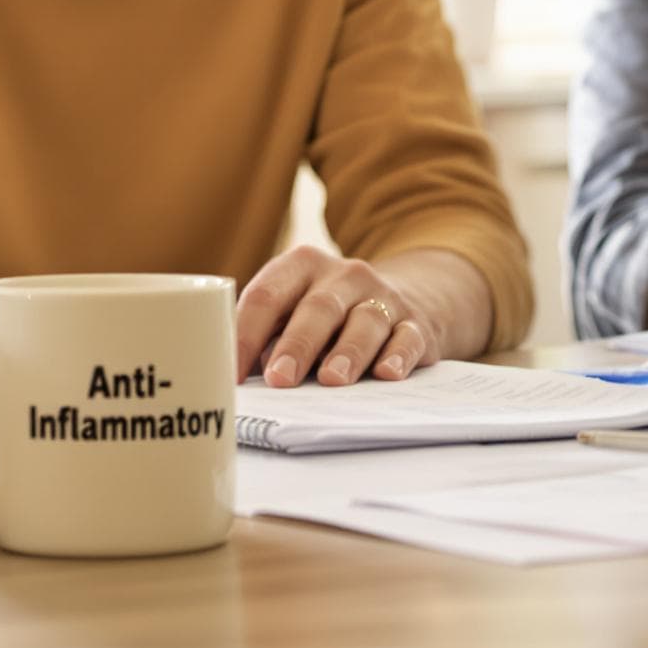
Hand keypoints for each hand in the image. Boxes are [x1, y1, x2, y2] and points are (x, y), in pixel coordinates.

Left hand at [234, 245, 432, 387]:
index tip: (231, 372)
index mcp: (301, 266)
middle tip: (280, 378)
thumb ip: (266, 337)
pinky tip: (386, 374)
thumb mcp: (293, 310)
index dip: (245, 334)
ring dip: (347, 352)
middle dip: (297, 345)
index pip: (267, 296)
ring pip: (365, 321)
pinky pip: (407, 337)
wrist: (401, 297)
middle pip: (317, 308)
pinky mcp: (416, 323)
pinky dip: (398, 355)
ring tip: (331, 380)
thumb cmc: (326, 315)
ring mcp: (382, 297)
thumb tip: (234, 381)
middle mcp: (344, 275)